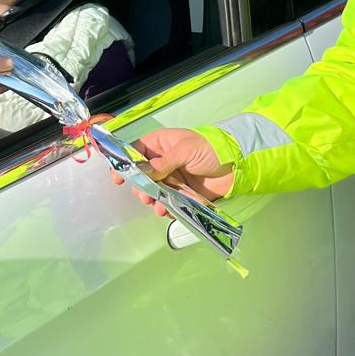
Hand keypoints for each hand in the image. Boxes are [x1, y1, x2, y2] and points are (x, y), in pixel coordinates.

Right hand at [111, 127, 233, 215]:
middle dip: (140, 188)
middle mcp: (162, 162)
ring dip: (152, 200)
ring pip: (152, 192)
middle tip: (145, 196)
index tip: (118, 178)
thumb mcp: (186, 150)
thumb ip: (164, 162)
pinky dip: (165, 208)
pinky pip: (167, 203)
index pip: (135, 152)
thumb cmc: (210, 149)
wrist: (236, 165)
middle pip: (141, 176)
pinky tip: (168, 211)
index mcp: (160, 144)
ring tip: (159, 206)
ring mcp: (171, 179)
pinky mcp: (181, 194)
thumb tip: (145, 172)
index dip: (125, 164)